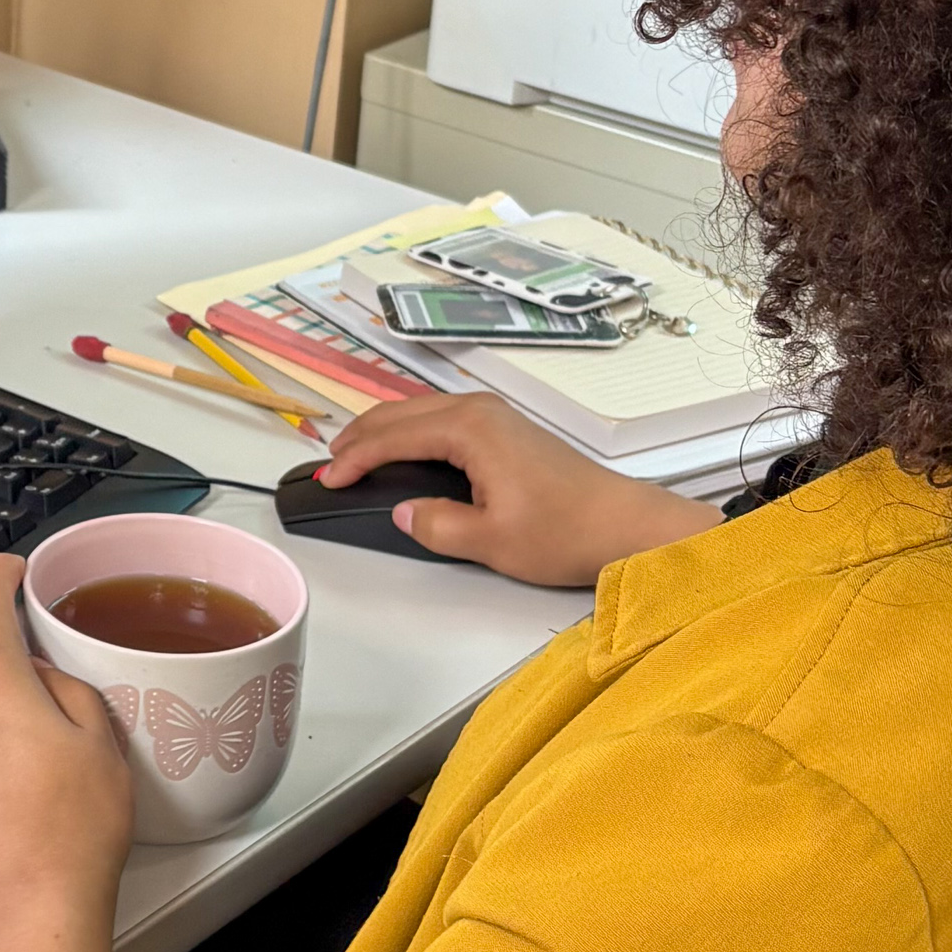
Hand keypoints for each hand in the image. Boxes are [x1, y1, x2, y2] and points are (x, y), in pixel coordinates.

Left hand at [0, 553, 134, 940]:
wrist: (28, 911)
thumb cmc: (69, 831)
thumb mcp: (98, 737)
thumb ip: (67, 685)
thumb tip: (44, 677)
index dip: (4, 574)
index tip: (17, 570)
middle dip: (0, 633)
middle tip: (46, 642)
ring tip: (40, 709)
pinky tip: (17, 758)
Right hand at [313, 391, 717, 588]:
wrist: (623, 525)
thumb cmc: (563, 532)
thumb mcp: (489, 541)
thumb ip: (436, 525)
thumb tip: (405, 513)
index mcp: (469, 429)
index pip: (392, 437)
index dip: (354, 460)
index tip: (328, 481)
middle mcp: (479, 410)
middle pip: (402, 412)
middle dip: (360, 437)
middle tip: (330, 465)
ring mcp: (497, 416)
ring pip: (422, 411)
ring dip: (385, 431)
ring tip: (355, 456)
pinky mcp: (509, 430)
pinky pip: (443, 419)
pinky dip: (413, 432)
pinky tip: (405, 451)